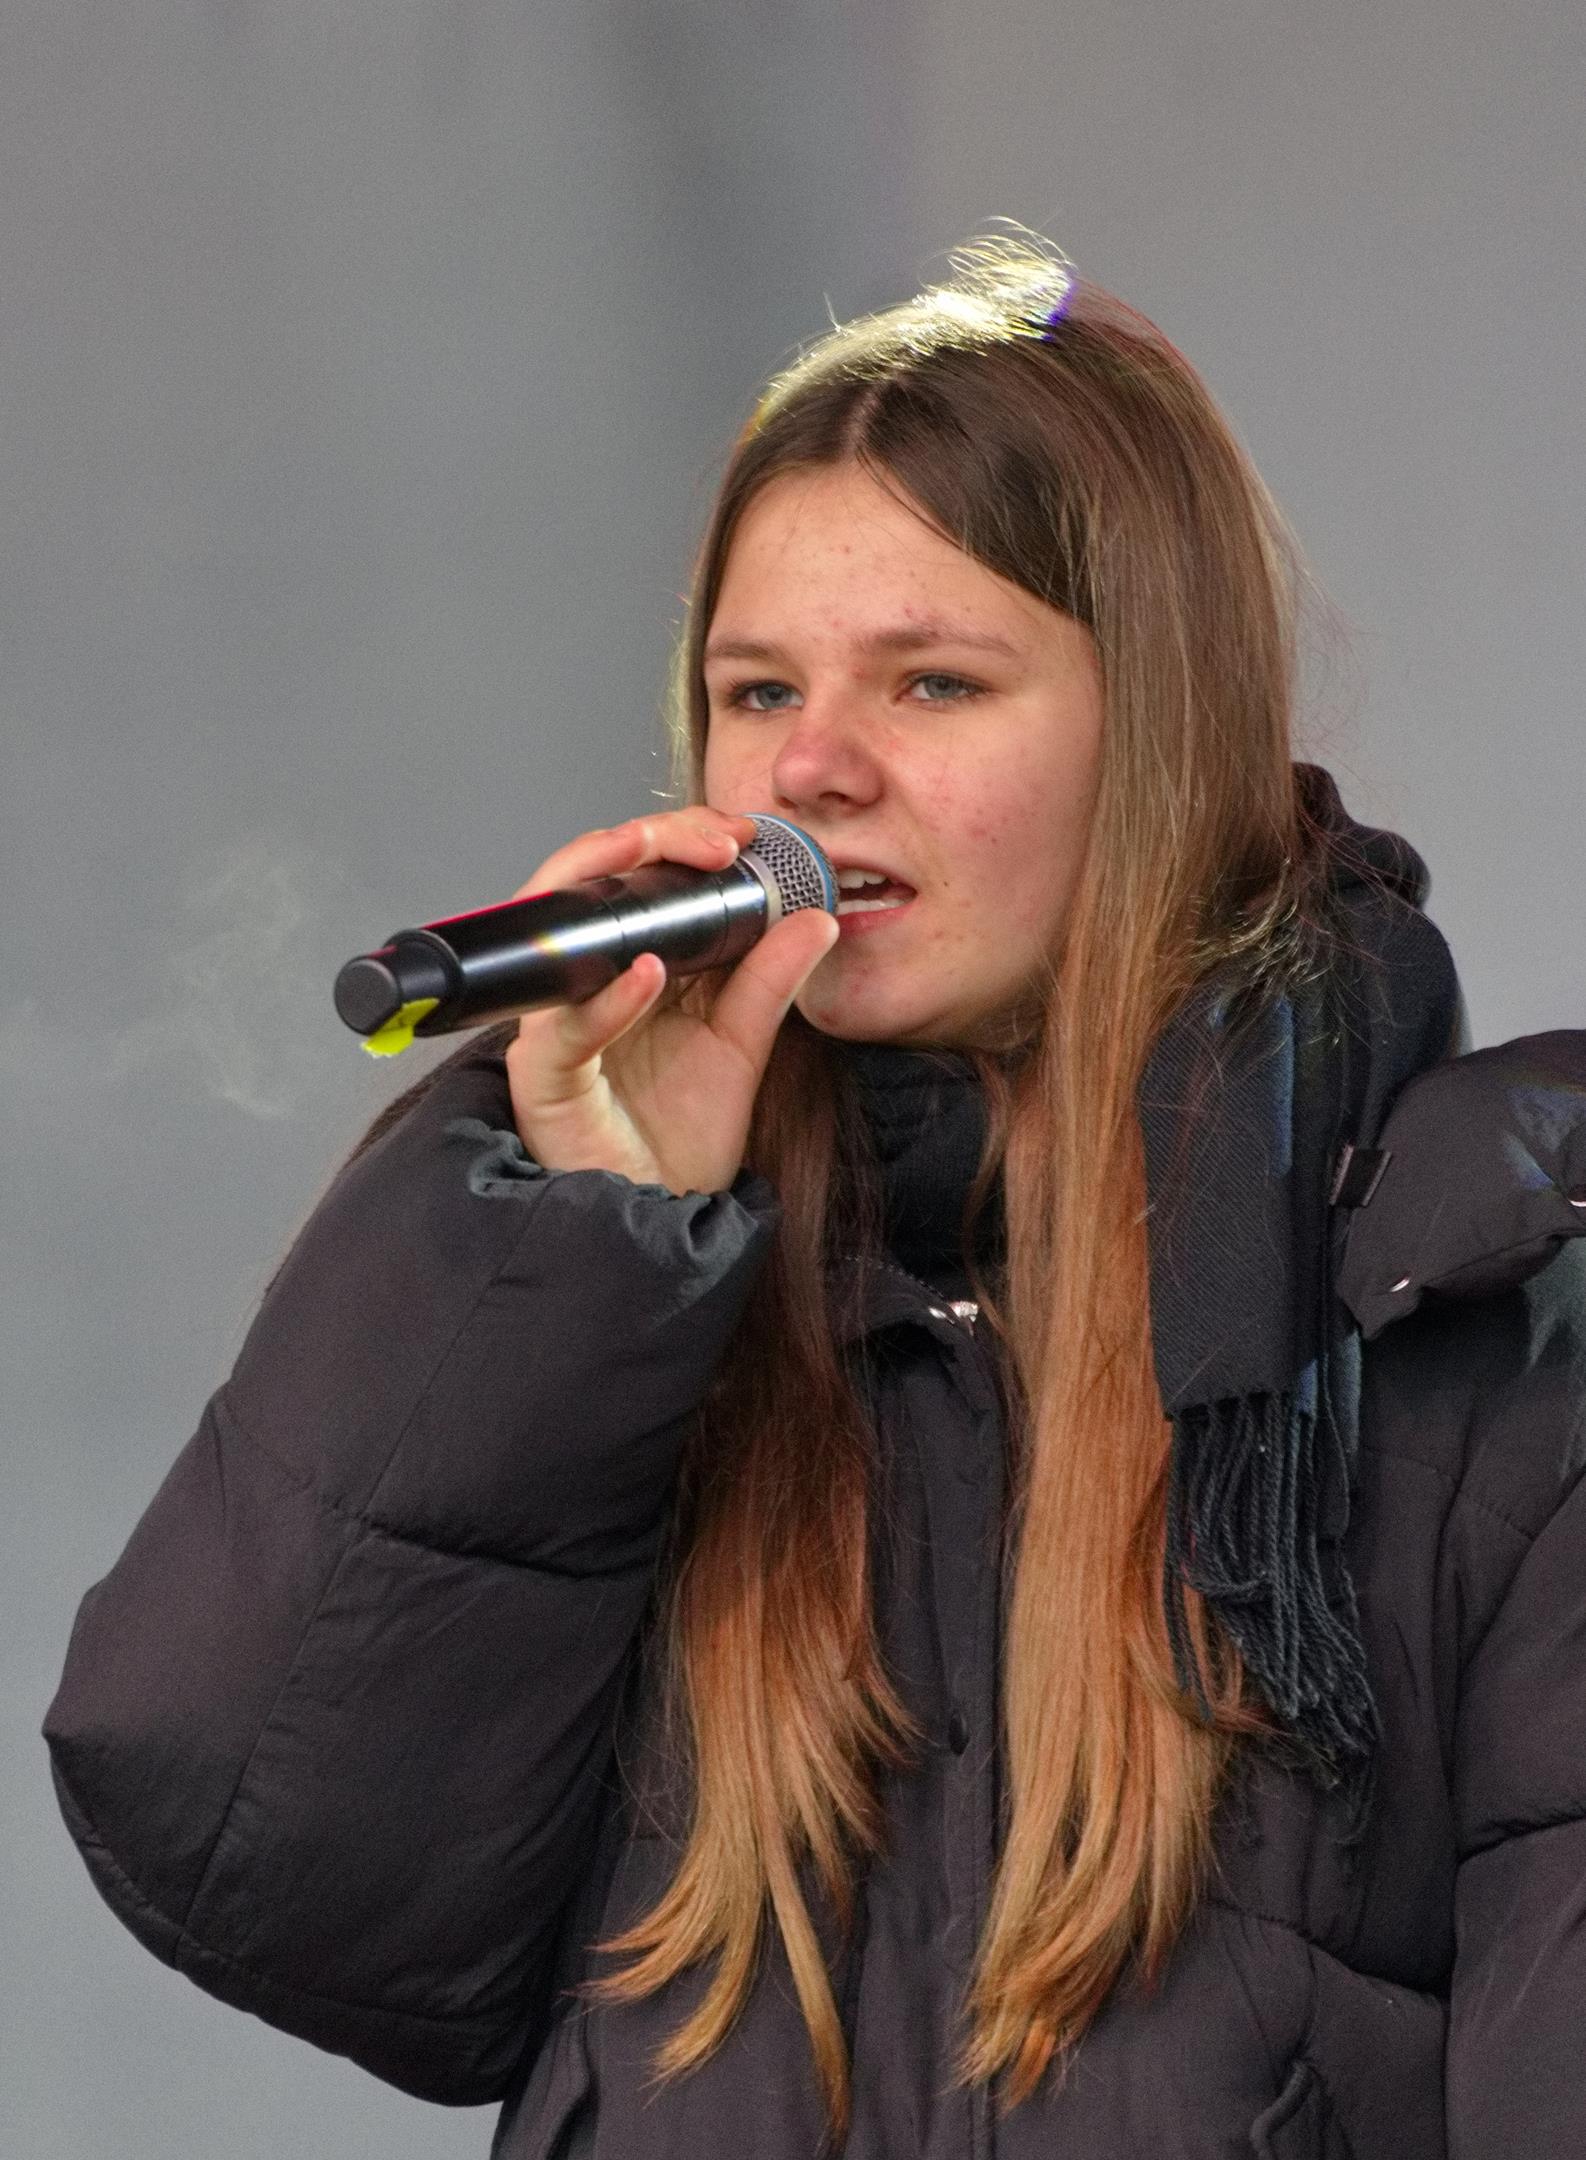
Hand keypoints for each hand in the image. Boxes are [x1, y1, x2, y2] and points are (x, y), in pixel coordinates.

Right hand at [503, 808, 837, 1194]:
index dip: (679, 839)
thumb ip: (771, 980)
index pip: (631, 876)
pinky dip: (607, 1000)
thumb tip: (817, 916)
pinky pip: (564, 1030)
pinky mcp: (542, 1078)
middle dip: (643, 841)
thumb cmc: (680, 1134)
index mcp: (621, 966)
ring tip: (668, 864)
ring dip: (610, 889)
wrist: (663, 1213)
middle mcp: (577, 985)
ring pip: (554, 937)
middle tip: (713, 841)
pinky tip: (648, 974)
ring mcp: (553, 1028)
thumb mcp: (742, 1045)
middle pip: (584, 884)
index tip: (742, 835)